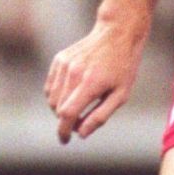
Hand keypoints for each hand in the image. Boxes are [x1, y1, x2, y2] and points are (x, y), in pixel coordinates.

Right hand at [45, 19, 145, 143]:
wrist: (117, 33)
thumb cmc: (123, 67)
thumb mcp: (121, 95)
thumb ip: (100, 116)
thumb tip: (81, 134)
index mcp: (91, 83)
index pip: (68, 114)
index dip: (64, 131)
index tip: (65, 140)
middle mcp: (74, 73)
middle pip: (58, 109)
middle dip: (66, 121)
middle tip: (82, 122)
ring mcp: (64, 64)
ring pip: (51, 98)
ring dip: (60, 109)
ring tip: (78, 107)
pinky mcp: (59, 59)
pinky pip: (50, 86)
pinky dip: (56, 96)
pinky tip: (71, 94)